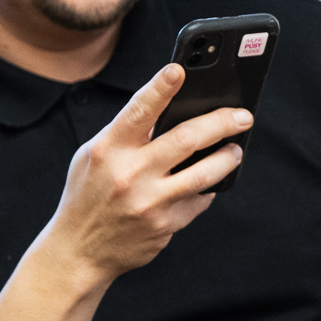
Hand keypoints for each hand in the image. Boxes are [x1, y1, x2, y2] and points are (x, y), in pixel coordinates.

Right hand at [43, 62, 251, 281]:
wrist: (78, 250)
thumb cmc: (87, 196)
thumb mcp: (93, 158)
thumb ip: (126, 135)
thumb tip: (171, 112)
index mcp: (108, 150)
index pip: (138, 111)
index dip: (160, 88)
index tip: (180, 69)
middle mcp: (129, 174)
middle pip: (186, 139)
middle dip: (221, 123)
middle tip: (242, 116)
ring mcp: (149, 202)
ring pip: (204, 173)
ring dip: (227, 158)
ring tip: (235, 150)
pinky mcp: (164, 226)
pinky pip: (198, 201)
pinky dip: (207, 190)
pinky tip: (209, 183)